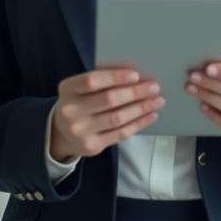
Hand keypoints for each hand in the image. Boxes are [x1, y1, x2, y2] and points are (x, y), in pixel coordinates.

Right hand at [50, 69, 164, 161]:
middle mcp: (71, 111)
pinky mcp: (92, 146)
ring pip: (117, 118)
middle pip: (108, 100)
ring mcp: (80, 131)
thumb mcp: (80, 88)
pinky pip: (121, 133)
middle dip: (135, 93)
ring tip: (157, 100)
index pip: (92, 81)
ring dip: (141, 108)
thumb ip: (101, 82)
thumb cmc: (79, 102)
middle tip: (154, 87)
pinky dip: (139, 123)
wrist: (63, 132)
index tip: (135, 75)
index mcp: (68, 89)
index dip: (115, 77)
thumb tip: (136, 77)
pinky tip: (150, 115)